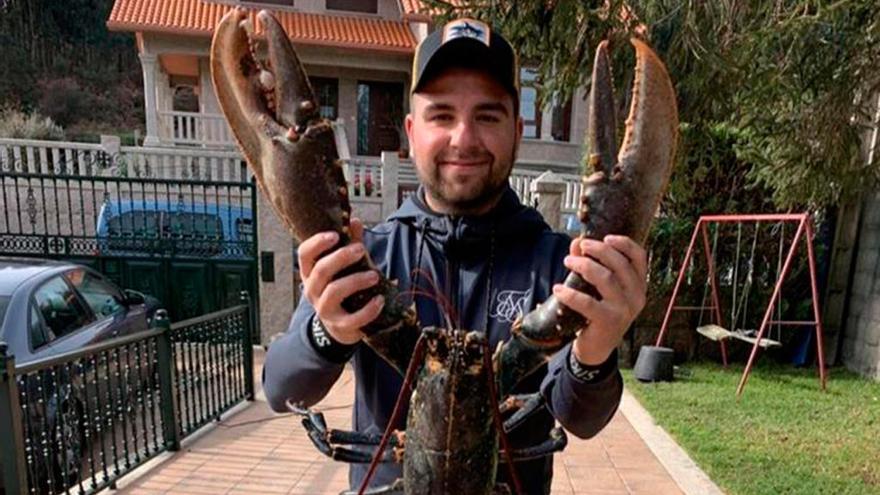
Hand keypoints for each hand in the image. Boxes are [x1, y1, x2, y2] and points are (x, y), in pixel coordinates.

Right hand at [298, 219, 382, 344]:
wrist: (341, 326)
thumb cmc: (342, 288)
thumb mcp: (345, 266)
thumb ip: (350, 244)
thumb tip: (355, 221)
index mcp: (310, 273)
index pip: (304, 254)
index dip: (317, 243)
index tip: (335, 235)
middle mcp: (312, 290)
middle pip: (321, 270)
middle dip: (341, 257)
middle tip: (361, 249)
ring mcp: (324, 309)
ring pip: (334, 291)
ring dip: (356, 281)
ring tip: (374, 275)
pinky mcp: (340, 325)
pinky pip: (353, 319)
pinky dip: (368, 309)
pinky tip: (380, 300)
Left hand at [552, 235, 647, 364]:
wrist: (597, 349)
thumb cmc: (598, 313)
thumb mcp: (597, 288)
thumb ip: (589, 264)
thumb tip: (576, 243)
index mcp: (638, 285)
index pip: (639, 257)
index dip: (624, 244)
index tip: (606, 237)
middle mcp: (636, 296)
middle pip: (620, 264)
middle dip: (598, 250)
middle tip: (580, 247)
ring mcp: (624, 310)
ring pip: (606, 279)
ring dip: (584, 266)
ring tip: (567, 261)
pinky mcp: (609, 322)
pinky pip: (589, 303)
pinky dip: (571, 294)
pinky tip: (558, 289)